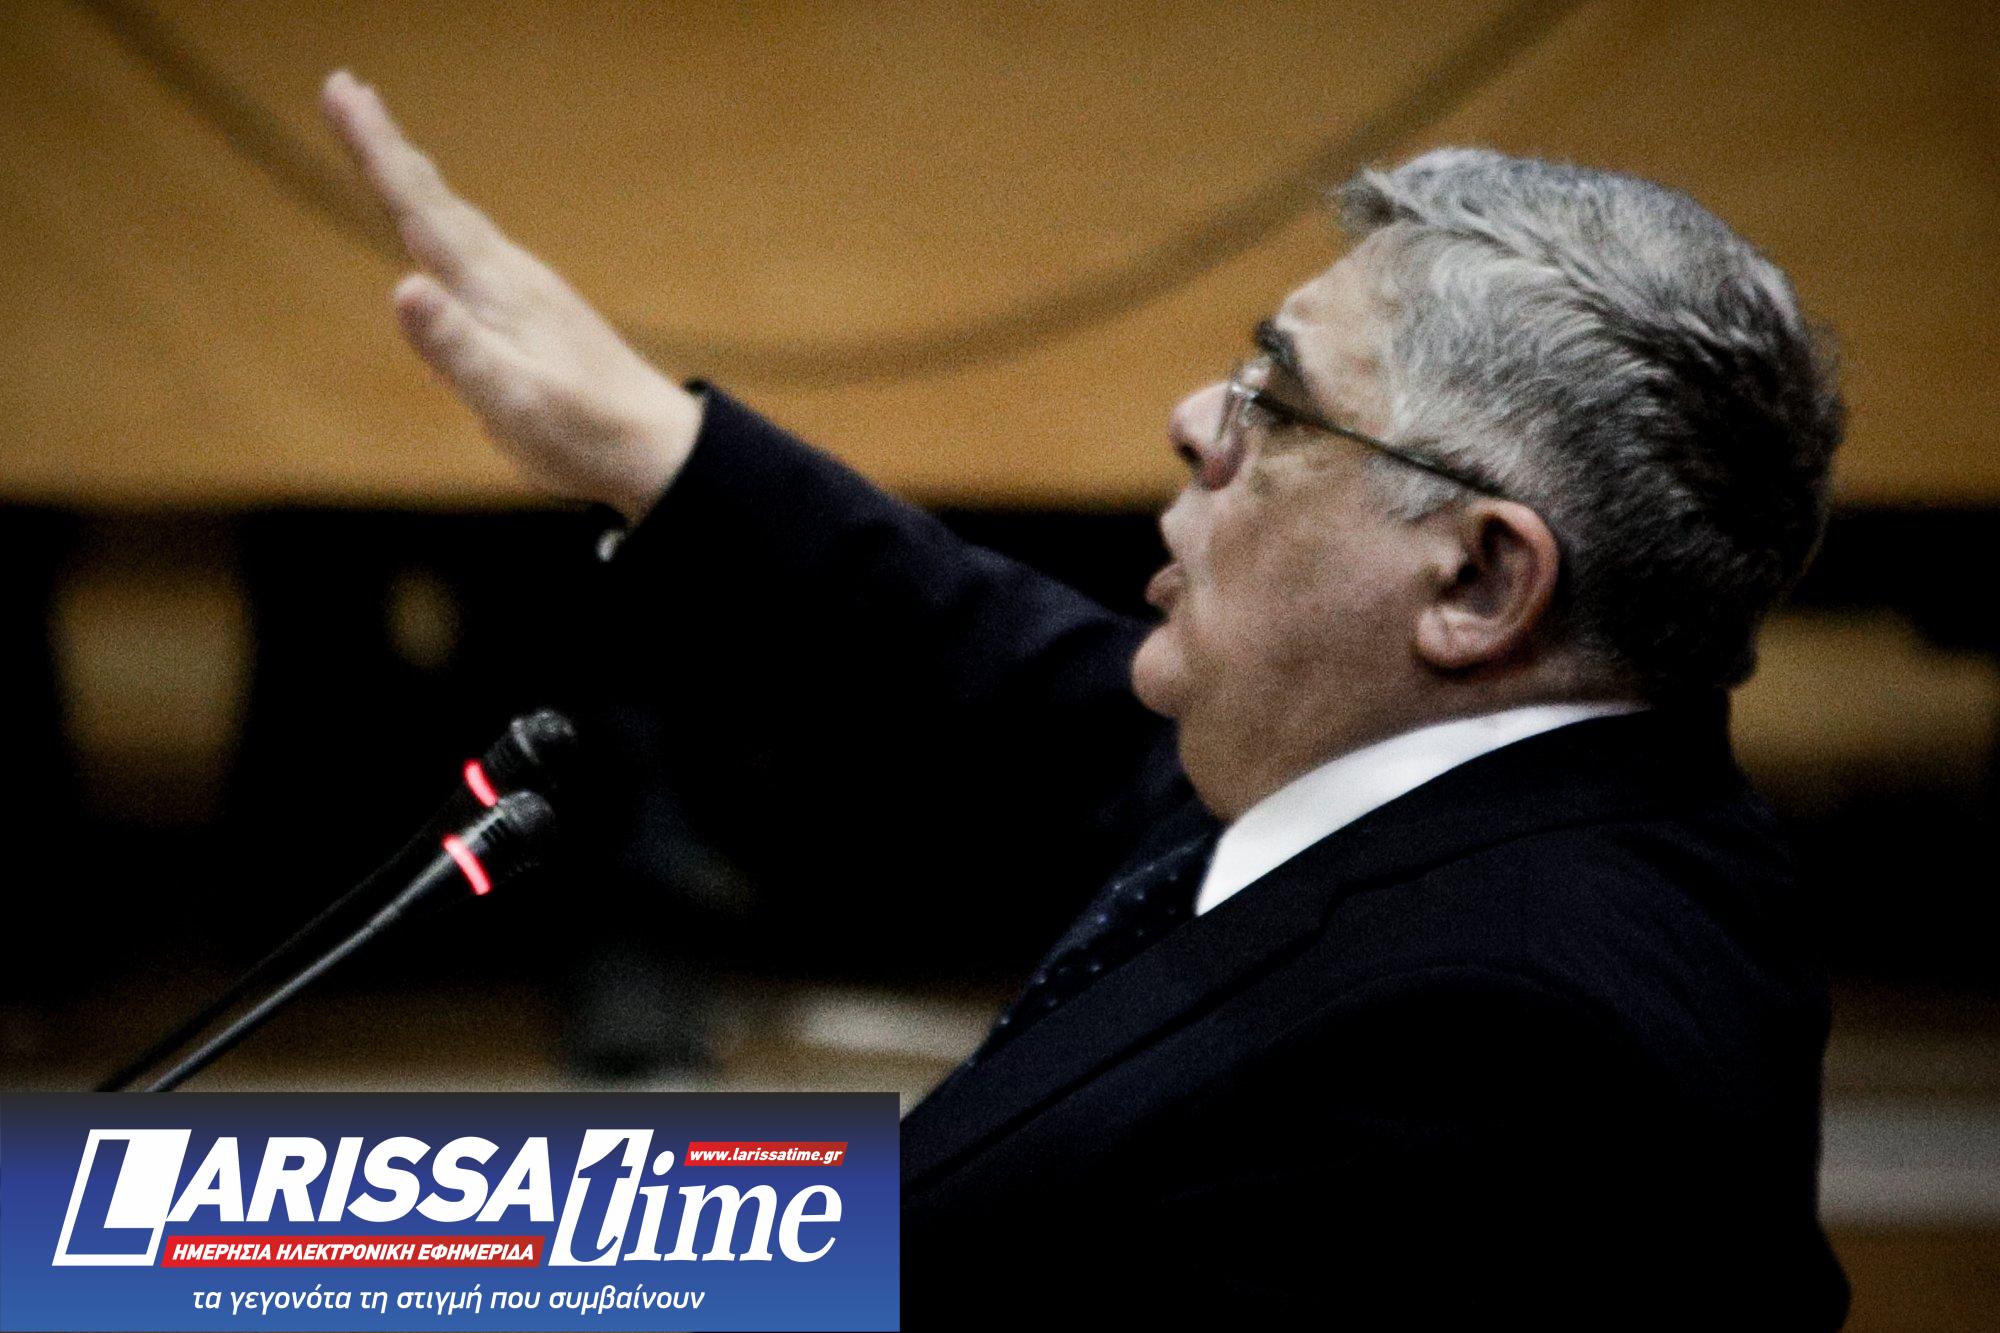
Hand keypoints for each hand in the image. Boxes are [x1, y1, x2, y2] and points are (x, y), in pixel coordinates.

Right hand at [321, 69, 699, 521]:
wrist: (660, 450)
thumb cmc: (584, 435)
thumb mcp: (511, 401)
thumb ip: (456, 347)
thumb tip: (405, 285)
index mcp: (494, 291)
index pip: (419, 208)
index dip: (374, 150)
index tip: (339, 89)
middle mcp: (510, 277)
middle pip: (435, 200)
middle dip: (385, 146)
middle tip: (345, 88)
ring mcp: (528, 294)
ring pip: (459, 222)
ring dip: (418, 181)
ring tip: (390, 148)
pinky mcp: (538, 317)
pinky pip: (478, 253)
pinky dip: (449, 224)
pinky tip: (450, 234)